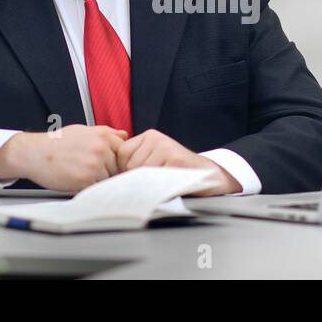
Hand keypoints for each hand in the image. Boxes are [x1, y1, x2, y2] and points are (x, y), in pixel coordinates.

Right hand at [0, 125, 127, 192]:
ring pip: (110, 178)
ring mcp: (94, 164)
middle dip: (110, 171)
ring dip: (101, 180)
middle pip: (119, 166)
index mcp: (103, 135)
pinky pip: (98, 187)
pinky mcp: (85, 180)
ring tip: (85, 175)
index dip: (119, 159)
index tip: (112, 163)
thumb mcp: (83, 130)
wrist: (35, 153)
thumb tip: (125, 135)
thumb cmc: (58, 143)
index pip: (125, 151)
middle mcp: (101, 148)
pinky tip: (81, 181)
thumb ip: (106, 133)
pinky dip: (92, 187)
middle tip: (95, 171)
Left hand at [115, 129, 241, 196]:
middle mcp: (156, 138)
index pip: (122, 154)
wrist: (208, 175)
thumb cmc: (178, 171)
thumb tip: (113, 176)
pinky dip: (158, 185)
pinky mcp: (174, 160)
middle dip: (137, 177)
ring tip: (164, 180)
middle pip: (129, 164)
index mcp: (149, 136)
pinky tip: (169, 182)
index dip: (125, 169)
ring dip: (149, 182)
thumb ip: (137, 161)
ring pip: (140, 172)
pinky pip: (154, 177)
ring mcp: (166, 147)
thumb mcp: (156, 160)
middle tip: (156, 179)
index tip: (138, 176)